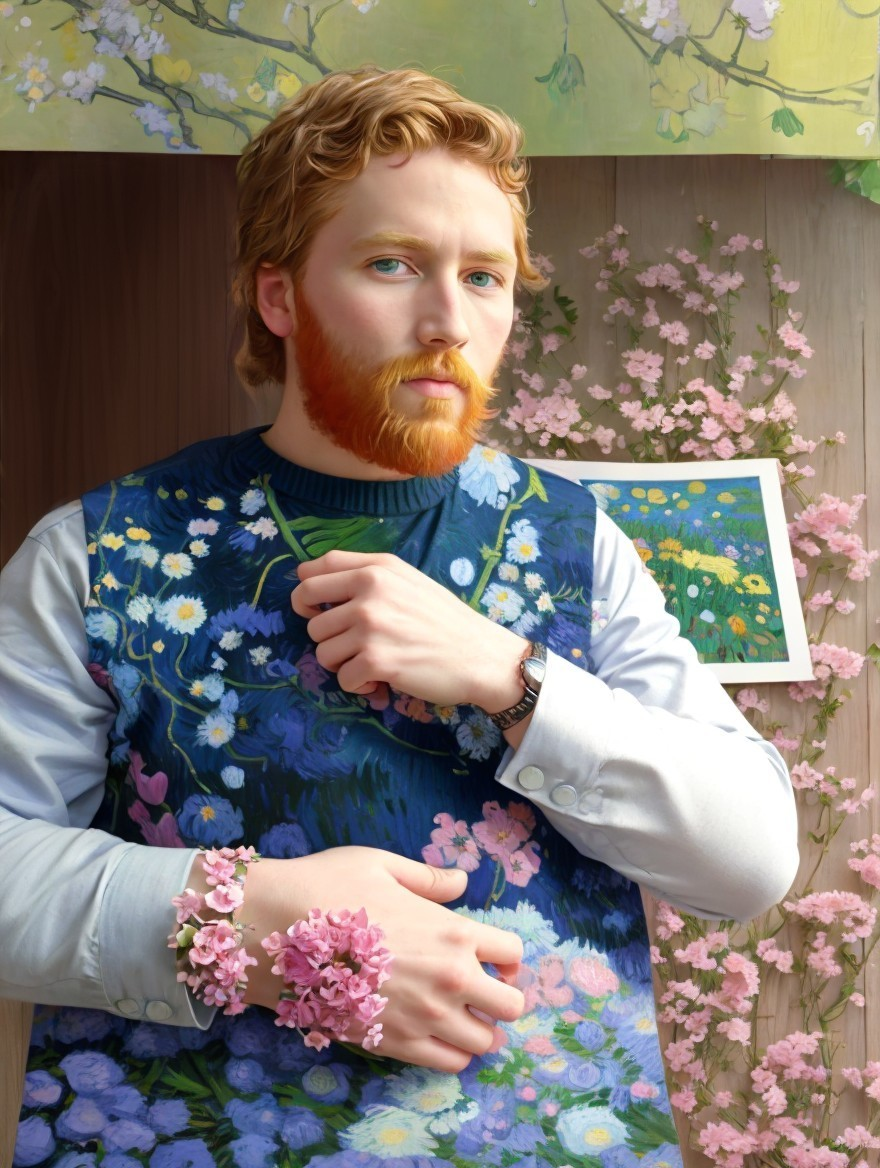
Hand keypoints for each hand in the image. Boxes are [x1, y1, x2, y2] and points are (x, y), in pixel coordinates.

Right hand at [239, 846, 524, 1070]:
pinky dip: (450, 1052)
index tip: (493, 957)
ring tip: (454, 1012)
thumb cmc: (329, 886)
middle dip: (501, 996)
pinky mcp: (394, 1043)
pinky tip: (431, 1030)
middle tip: (478, 987)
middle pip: (511, 1006)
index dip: (508, 956)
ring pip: (484, 1043)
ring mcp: (423, 1016)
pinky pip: (448, 1064)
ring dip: (477, 1027)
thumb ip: (429, 878)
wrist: (276, 929)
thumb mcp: (383, 866)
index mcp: (452, 931)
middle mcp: (448, 978)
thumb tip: (461, 881)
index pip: (512, 953)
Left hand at [291, 551, 526, 711]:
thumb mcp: (408, 581)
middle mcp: (370, 591)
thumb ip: (369, 577)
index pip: (312, 571)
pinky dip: (359, 684)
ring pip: (322, 651)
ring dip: (343, 664)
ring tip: (372, 661)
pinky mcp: (376, 660)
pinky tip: (381, 679)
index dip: (305, 594)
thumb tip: (318, 586)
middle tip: (347, 645)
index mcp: (376, 568)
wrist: (479, 655)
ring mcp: (371, 626)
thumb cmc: (444, 620)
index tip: (316, 610)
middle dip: (324, 636)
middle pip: (310, 618)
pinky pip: (342, 678)